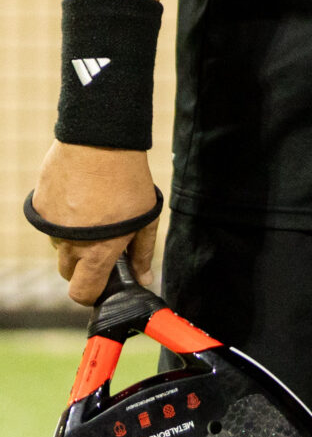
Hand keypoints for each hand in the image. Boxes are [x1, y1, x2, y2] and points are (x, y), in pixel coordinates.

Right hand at [32, 142, 159, 305]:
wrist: (99, 142)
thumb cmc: (128, 179)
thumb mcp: (147, 217)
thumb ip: (143, 252)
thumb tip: (144, 278)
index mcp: (97, 251)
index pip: (82, 293)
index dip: (92, 294)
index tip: (103, 284)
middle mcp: (70, 244)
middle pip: (69, 273)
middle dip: (84, 267)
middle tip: (103, 245)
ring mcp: (51, 227)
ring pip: (59, 247)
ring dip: (73, 241)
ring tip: (95, 214)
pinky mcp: (39, 210)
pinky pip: (50, 225)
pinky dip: (62, 220)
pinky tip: (80, 200)